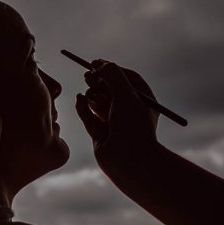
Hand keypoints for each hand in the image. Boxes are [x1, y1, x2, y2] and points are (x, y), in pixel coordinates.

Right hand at [74, 61, 160, 175]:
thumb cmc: (133, 126)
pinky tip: (80, 99)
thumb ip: (112, 74)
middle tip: (87, 75)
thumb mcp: (125, 93)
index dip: (111, 69)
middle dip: (98, 81)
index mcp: (143, 101)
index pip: (127, 78)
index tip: (94, 63)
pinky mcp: (100, 134)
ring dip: (92, 94)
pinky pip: (88, 115)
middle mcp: (130, 111)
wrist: (130, 161)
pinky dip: (83, 106)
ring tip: (90, 94)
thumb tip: (98, 65)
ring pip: (98, 101)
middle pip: (110, 88)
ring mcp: (114, 123)